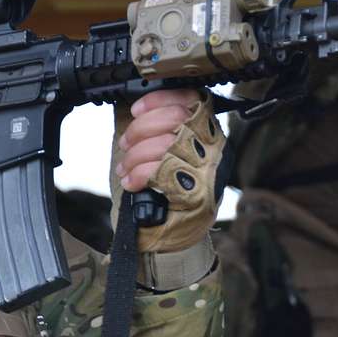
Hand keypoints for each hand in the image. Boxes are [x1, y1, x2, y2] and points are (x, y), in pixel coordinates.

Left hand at [110, 90, 224, 252]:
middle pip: (175, 118)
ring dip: (135, 156)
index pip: (190, 100)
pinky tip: (131, 182)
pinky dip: (139, 174)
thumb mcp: (173, 154)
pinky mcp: (196, 193)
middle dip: (140, 129)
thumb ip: (163, 132)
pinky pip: (160, 172)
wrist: (180, 236)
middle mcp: (213, 148)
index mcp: (208, 132)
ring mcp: (207, 170)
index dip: (159, 100)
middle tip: (125, 144)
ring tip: (124, 168)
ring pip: (165, 144)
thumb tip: (137, 116)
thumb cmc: (172, 193)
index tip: (136, 109)